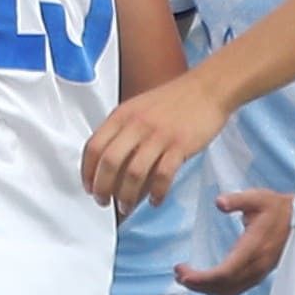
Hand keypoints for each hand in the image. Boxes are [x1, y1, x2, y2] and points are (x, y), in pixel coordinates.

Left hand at [83, 72, 229, 214]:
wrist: (208, 88)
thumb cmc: (175, 100)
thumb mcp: (139, 108)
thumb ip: (122, 130)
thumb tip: (108, 162)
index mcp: (123, 115)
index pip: (94, 146)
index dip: (86, 172)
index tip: (88, 187)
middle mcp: (137, 124)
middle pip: (109, 163)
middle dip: (102, 188)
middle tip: (103, 202)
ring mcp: (158, 135)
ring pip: (133, 173)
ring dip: (126, 196)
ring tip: (126, 207)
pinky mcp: (180, 145)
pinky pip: (163, 176)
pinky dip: (156, 193)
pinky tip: (155, 200)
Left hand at [175, 189, 291, 294]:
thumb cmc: (276, 207)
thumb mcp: (257, 197)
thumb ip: (237, 200)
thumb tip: (218, 202)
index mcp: (254, 248)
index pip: (224, 272)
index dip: (202, 278)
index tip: (182, 271)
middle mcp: (257, 266)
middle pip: (223, 286)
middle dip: (197, 284)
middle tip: (178, 273)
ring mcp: (259, 273)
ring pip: (229, 292)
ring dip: (205, 289)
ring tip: (186, 278)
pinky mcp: (259, 274)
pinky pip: (235, 290)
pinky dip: (217, 290)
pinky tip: (204, 282)